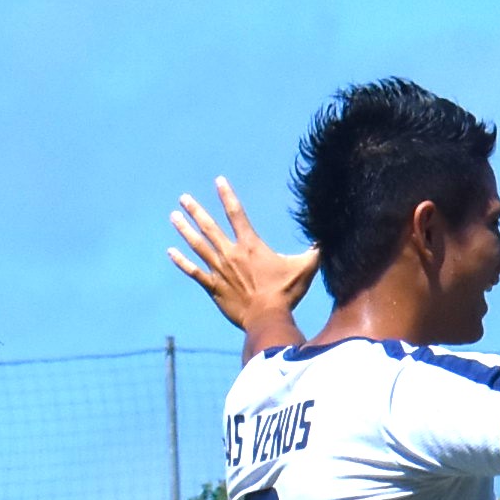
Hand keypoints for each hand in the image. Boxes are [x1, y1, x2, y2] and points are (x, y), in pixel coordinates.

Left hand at [170, 183, 317, 350]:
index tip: (218, 181)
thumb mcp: (305, 268)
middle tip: (183, 198)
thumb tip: (328, 238)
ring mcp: (219, 270)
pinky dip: (182, 261)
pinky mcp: (213, 287)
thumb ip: (315, 251)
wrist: (267, 318)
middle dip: (195, 211)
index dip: (227, 196)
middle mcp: (231, 254)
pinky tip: (171, 252)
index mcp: (250, 246)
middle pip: (209, 227)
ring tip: (173, 217)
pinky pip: (194, 271)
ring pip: (198, 245)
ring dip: (184, 230)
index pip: (236, 214)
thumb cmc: (286, 293)